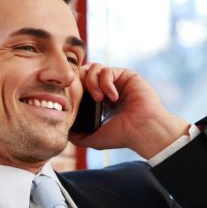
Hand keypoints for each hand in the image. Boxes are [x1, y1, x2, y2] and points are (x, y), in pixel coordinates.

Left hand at [70, 64, 189, 158]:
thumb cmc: (121, 135)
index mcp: (98, 102)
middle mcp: (107, 89)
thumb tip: (64, 132)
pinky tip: (112, 97)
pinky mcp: (125, 75)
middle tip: (80, 94)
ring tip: (98, 99)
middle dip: (79, 81)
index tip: (71, 99)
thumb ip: (78, 136)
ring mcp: (116, 81)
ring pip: (94, 69)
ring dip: (92, 83)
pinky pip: (107, 70)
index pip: (80, 86)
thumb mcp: (94, 139)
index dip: (73, 89)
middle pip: (84, 73)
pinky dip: (106, 83)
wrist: (142, 130)